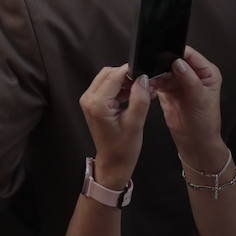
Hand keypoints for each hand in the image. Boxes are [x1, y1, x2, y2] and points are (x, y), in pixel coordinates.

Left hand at [79, 64, 151, 189]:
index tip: (146, 74)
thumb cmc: (123, 149)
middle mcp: (89, 99)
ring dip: (125, 83)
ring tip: (143, 91)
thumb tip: (144, 78)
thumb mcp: (136, 123)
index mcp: (97, 104)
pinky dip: (121, 89)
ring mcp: (89, 100)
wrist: (113, 163)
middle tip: (145, 84)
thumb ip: (140, 98)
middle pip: (109, 74)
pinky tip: (135, 96)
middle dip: (128, 76)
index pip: (114, 76)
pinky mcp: (93, 103)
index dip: (131, 72)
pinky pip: (107, 87)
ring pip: (108, 79)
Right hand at [155, 46, 226, 171]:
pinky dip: (151, 82)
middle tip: (153, 68)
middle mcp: (192, 74)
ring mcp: (179, 82)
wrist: (194, 142)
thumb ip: (189, 79)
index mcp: (206, 72)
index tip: (163, 54)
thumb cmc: (204, 123)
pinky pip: (156, 80)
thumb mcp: (199, 99)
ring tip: (150, 79)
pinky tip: (148, 86)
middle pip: (173, 60)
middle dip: (162, 63)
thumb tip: (178, 62)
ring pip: (163, 69)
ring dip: (155, 74)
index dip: (176, 53)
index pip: (189, 54)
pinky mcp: (167, 90)